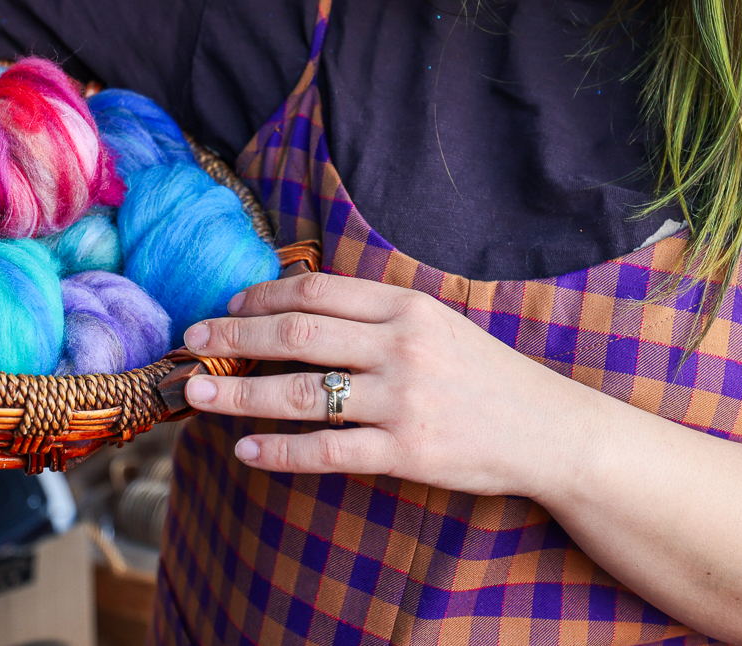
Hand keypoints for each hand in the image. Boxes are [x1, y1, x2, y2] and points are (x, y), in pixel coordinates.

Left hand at [179, 271, 587, 494]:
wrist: (549, 430)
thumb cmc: (486, 376)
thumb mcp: (438, 324)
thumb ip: (378, 315)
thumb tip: (300, 308)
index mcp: (407, 306)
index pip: (317, 290)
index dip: (262, 295)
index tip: (228, 304)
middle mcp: (401, 346)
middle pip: (297, 332)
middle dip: (234, 336)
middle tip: (192, 340)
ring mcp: (403, 400)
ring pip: (300, 392)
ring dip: (239, 392)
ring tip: (198, 393)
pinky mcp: (406, 451)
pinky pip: (326, 450)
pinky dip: (279, 452)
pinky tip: (246, 450)